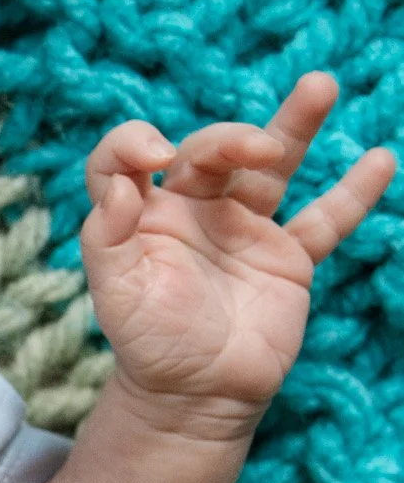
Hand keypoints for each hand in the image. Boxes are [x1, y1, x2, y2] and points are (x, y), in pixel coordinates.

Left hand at [81, 73, 394, 424]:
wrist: (196, 398)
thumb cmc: (149, 344)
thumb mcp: (114, 294)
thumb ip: (105, 237)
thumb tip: (120, 184)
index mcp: (146, 213)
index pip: (128, 158)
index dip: (133, 143)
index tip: (155, 155)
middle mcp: (196, 209)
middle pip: (210, 151)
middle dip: (231, 139)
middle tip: (255, 149)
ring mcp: (246, 229)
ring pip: (273, 166)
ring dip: (295, 125)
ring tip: (320, 84)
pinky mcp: (288, 258)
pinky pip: (325, 220)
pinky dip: (351, 193)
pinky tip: (379, 160)